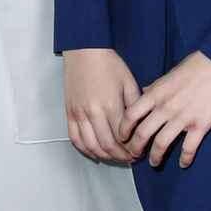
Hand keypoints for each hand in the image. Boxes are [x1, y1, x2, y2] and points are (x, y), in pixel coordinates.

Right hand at [63, 48, 140, 162]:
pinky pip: (75, 139)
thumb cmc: (109, 64)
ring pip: (91, 146)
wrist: (85, 51)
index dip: (132, 149)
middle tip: (130, 158)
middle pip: (107, 146)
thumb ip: (135, 106)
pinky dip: (85, 150)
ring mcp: (79, 114)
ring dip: (105, 156)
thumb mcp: (129, 82)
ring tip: (116, 157)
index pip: (122, 137)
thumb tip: (141, 125)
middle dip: (121, 156)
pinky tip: (95, 153)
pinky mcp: (69, 113)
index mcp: (110, 105)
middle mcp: (93, 113)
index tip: (139, 152)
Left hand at [119, 50, 210, 169]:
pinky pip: (189, 148)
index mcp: (156, 93)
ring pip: (161, 144)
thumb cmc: (196, 65)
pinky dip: (185, 159)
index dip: (123, 130)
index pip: (130, 115)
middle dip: (135, 148)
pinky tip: (183, 164)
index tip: (122, 137)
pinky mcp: (201, 125)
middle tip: (134, 155)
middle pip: (142, 134)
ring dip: (155, 157)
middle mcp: (166, 107)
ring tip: (154, 163)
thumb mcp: (169, 74)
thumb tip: (144, 92)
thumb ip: (155, 87)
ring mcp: (183, 117)